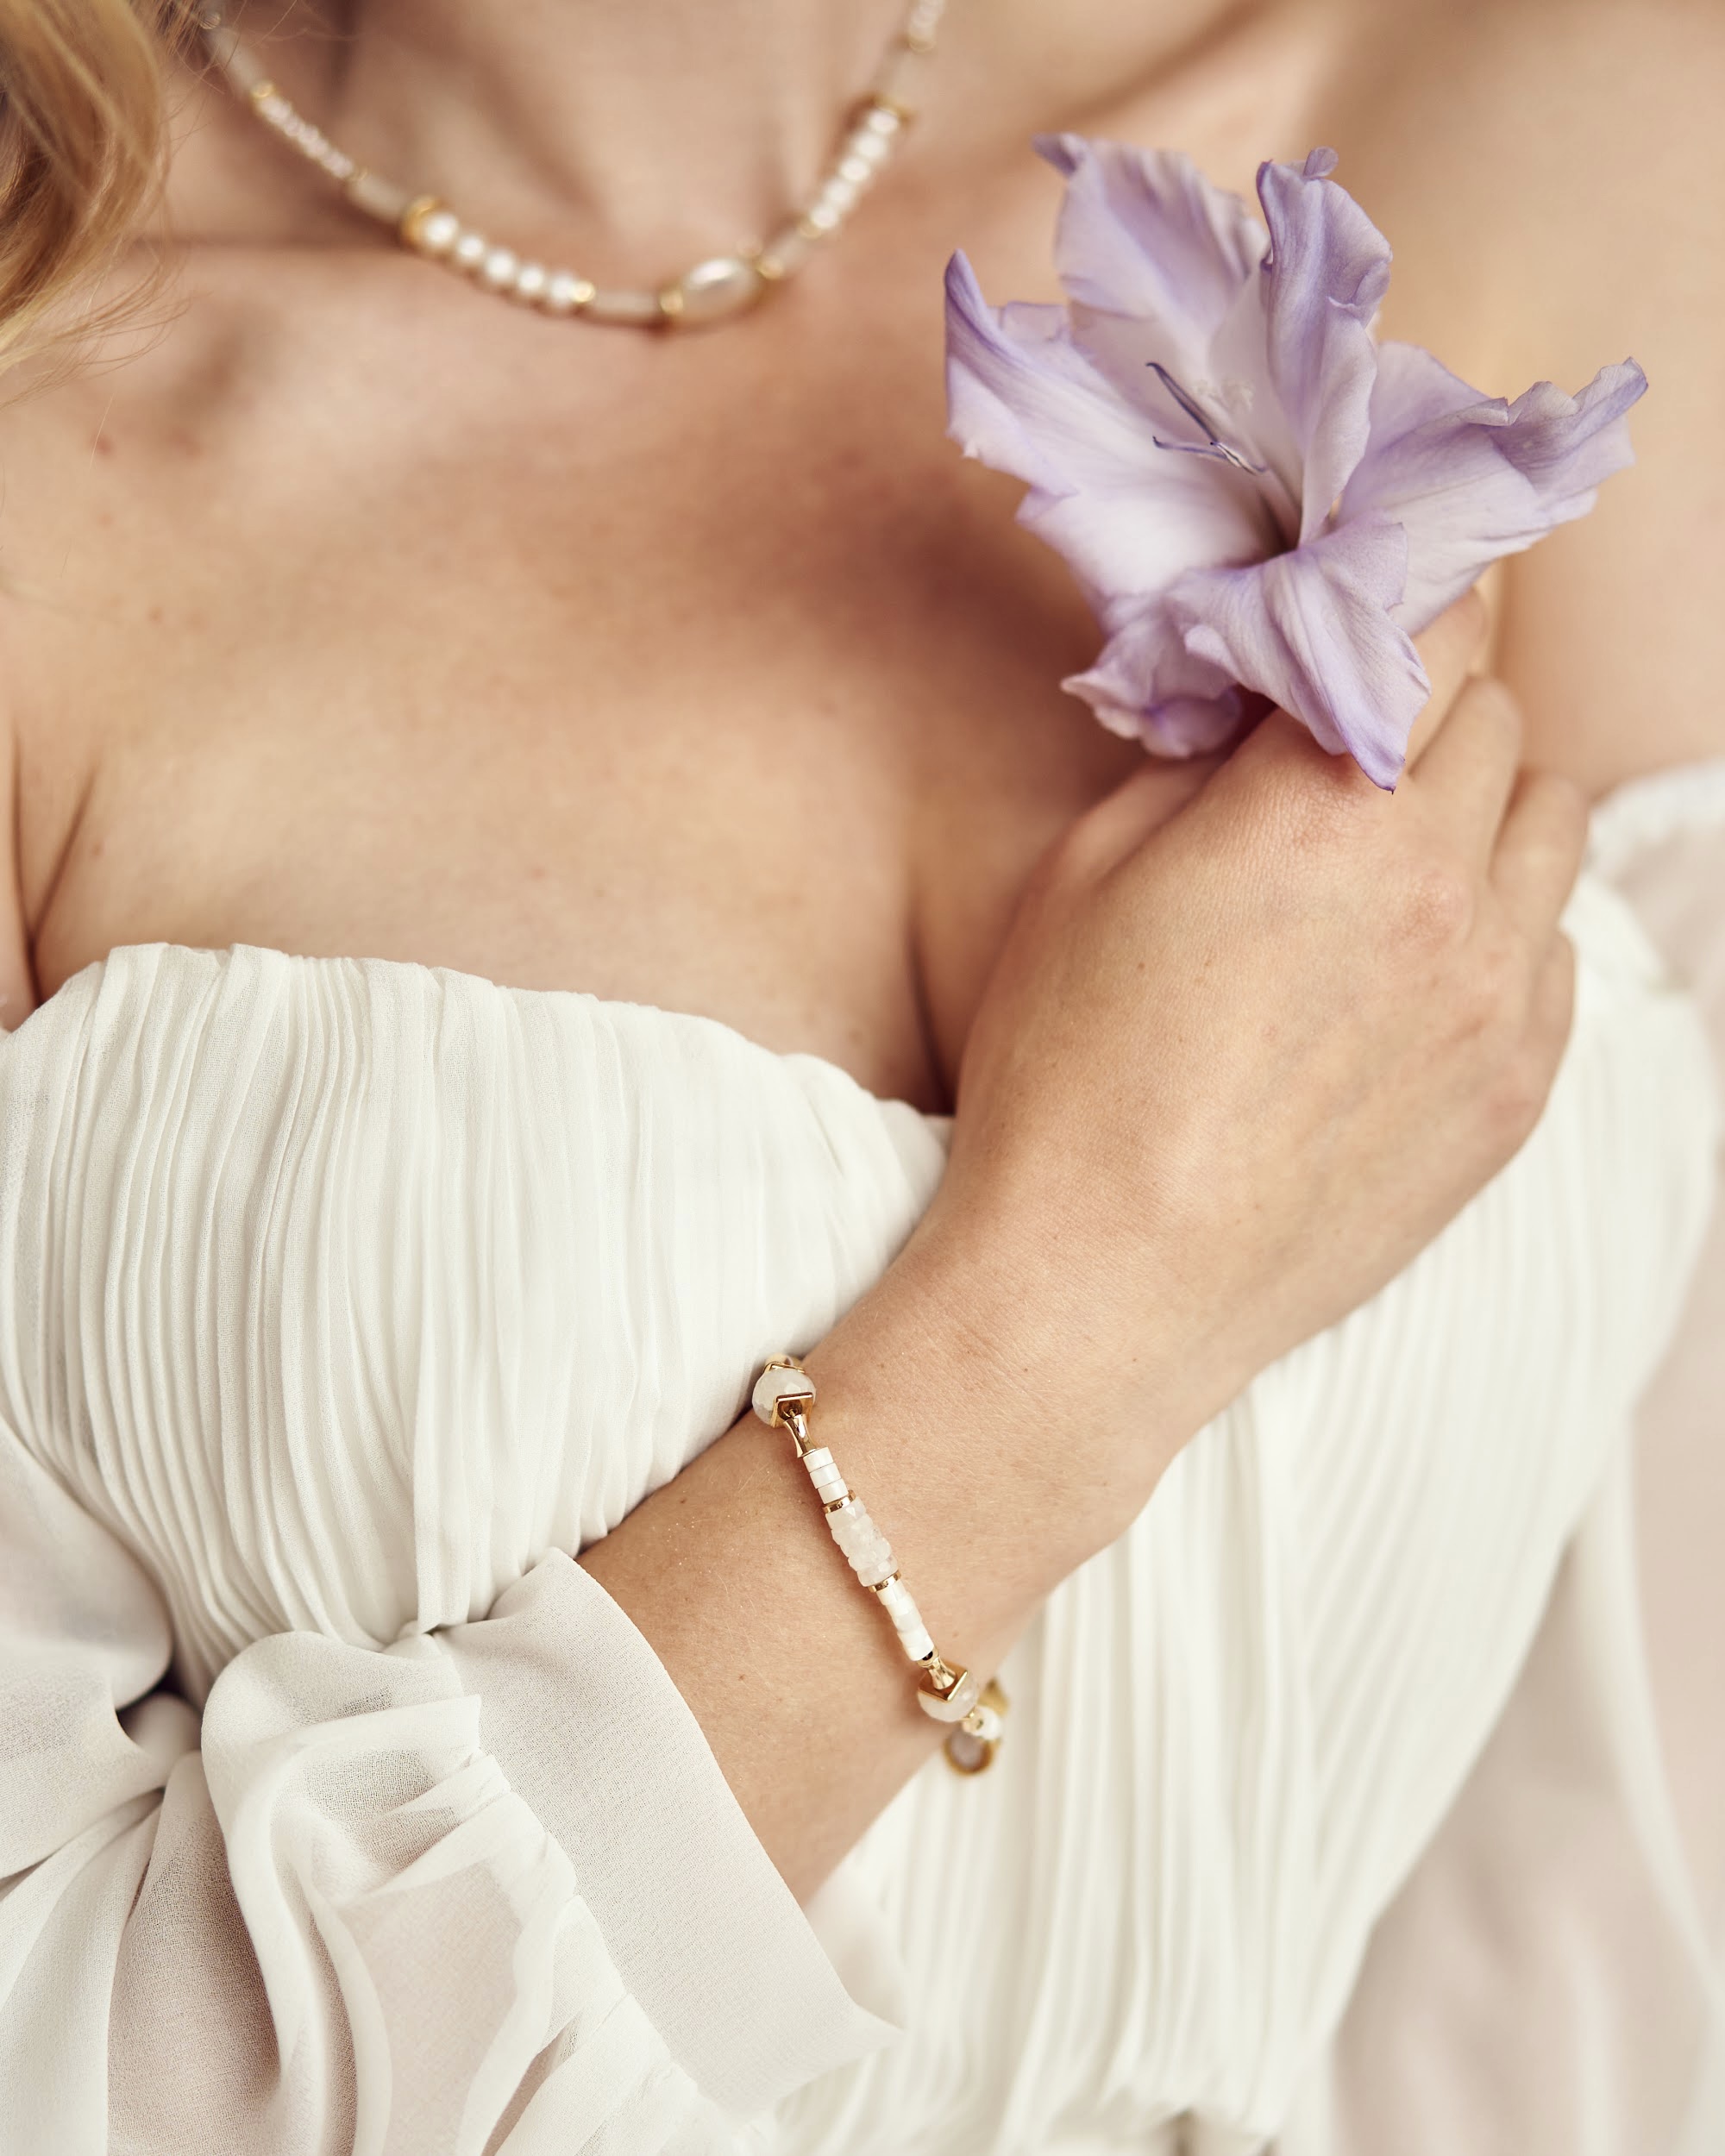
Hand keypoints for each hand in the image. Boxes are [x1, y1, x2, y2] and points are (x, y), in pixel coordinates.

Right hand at [923, 594, 1585, 1464]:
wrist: (1101, 1291)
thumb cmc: (1065, 1075)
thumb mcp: (1089, 871)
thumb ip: (1209, 760)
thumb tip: (1274, 704)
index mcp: (1328, 808)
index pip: (1442, 624)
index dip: (1408, 593)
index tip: (1375, 600)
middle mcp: (1444, 887)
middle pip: (1502, 719)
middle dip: (1429, 710)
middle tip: (1346, 753)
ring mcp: (1499, 998)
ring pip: (1551, 829)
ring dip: (1483, 815)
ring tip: (1387, 871)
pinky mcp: (1518, 1093)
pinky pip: (1554, 953)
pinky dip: (1498, 934)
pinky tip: (1406, 982)